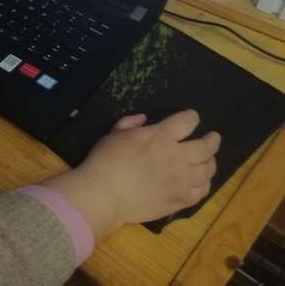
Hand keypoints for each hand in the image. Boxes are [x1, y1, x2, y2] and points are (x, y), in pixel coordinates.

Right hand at [42, 110, 219, 239]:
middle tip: (213, 138)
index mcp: (161, 137)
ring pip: (208, 170)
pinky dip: (204, 184)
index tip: (192, 118)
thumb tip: (144, 119)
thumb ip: (130, 123)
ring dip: (210, 163)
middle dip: (212, 140)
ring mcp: (182, 181)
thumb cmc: (105, 161)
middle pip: (206, 147)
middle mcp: (178, 157)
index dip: (192, 117)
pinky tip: (200, 182)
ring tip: (208, 160)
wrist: (105, 195)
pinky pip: (201, 192)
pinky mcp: (180, 200)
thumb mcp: (113, 134)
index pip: (187, 122)